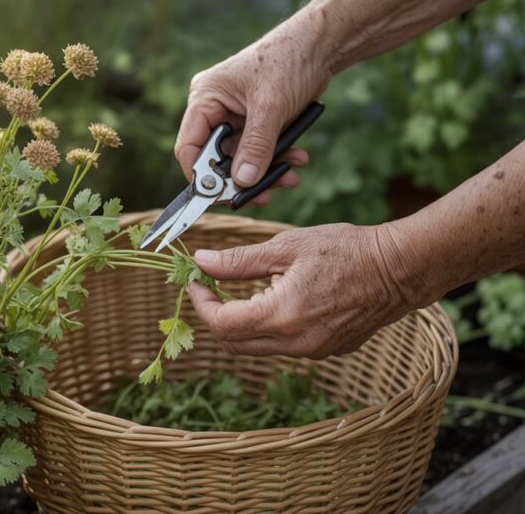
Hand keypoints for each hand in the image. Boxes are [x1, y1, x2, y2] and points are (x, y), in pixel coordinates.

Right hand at [175, 18, 332, 203]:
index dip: (200, 174)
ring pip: (241, 158)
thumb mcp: (271, 107)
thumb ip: (256, 147)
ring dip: (265, 170)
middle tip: (262, 194)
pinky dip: (277, 158)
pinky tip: (297, 159)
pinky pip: (259, 149)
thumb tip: (242, 181)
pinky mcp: (256, 121)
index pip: (190, 146)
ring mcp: (236, 116)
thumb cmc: (289, 59)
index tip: (219, 195)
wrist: (322, 44)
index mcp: (205, 98)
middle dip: (241, 176)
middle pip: (216, 158)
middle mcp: (215, 109)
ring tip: (289, 177)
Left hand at [186, 223, 421, 358]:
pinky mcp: (326, 350)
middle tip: (211, 288)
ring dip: (240, 323)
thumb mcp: (286, 247)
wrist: (400, 268)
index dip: (201, 305)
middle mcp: (296, 342)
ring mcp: (313, 350)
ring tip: (240, 291)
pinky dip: (267, 328)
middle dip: (215, 317)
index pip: (222, 324)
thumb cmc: (346, 250)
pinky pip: (283, 346)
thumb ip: (239, 260)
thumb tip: (202, 262)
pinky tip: (272, 300)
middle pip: (234, 343)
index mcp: (282, 315)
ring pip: (257, 348)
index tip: (196, 283)